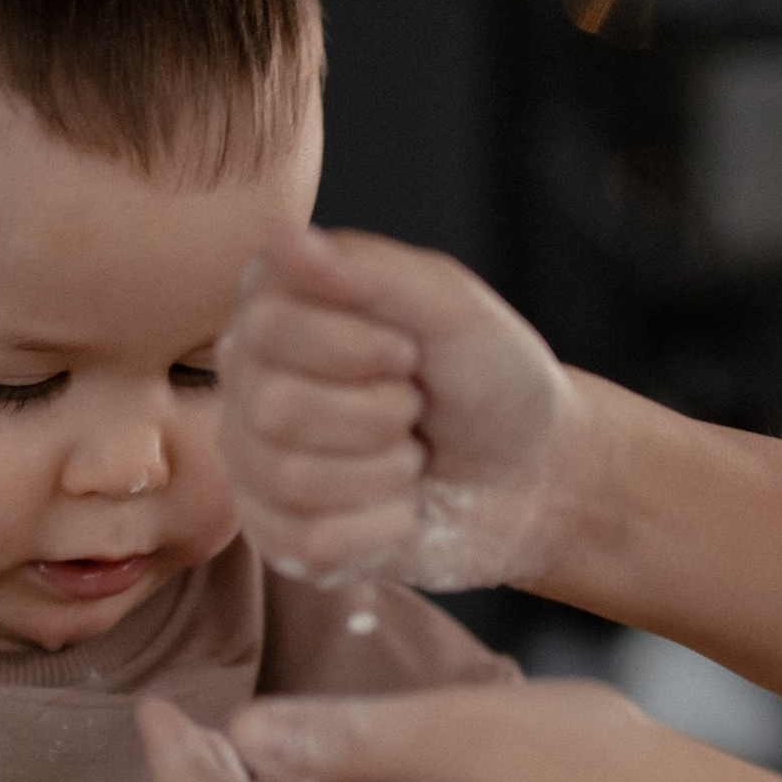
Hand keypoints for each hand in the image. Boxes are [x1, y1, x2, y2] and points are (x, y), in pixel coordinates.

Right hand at [219, 222, 573, 588]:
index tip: (409, 350)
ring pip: (293, 481)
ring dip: (386, 472)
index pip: (268, 328)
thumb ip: (371, 270)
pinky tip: (401, 507)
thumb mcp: (450, 306)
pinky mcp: (281, 538)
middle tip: (415, 408)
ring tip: (411, 457)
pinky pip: (313, 544)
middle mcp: (250, 384)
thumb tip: (285, 237)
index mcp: (277, 310)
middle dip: (377, 414)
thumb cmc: (489, 379)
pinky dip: (383, 526)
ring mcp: (257, 466)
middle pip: (274, 410)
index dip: (354, 347)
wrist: (532, 475)